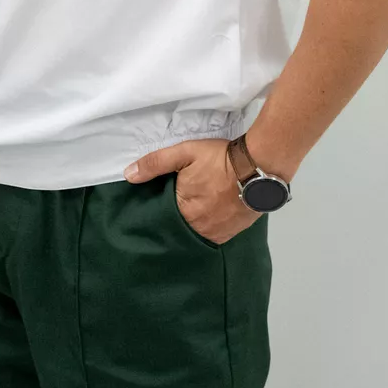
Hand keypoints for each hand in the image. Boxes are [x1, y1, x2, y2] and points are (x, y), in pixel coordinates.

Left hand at [124, 138, 262, 244]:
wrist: (258, 167)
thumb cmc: (220, 159)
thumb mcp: (184, 153)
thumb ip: (155, 163)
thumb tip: (129, 175)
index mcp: (183, 210)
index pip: (161, 215)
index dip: (158, 208)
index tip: (155, 202)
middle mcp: (198, 227)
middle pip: (178, 226)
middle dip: (174, 217)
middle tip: (175, 204)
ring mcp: (216, 233)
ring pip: (195, 232)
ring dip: (191, 223)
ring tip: (191, 210)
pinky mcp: (232, 233)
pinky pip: (213, 235)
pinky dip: (208, 226)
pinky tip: (207, 215)